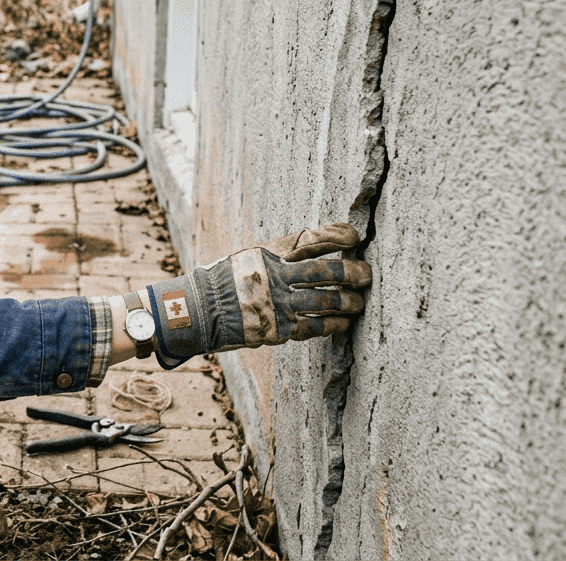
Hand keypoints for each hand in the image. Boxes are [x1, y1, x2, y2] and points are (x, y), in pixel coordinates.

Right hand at [142, 222, 370, 367]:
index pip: (310, 239)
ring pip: (326, 302)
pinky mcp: (277, 329)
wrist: (199, 311)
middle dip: (353, 273)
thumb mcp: (252, 255)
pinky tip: (342, 322)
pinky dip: (332, 324)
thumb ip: (284, 252)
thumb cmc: (228, 279)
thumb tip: (325, 242)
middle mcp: (274, 277)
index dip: (336, 236)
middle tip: (367, 274)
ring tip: (359, 302)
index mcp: (268, 254)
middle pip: (326, 273)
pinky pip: (315, 327)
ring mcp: (276, 304)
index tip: (355, 237)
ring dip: (349, 302)